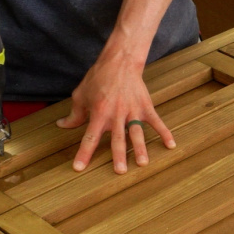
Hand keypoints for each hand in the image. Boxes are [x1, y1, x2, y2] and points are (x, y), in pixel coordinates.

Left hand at [56, 44, 174, 173]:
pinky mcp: (145, 107)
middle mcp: (116, 114)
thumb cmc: (98, 78)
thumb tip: (62, 125)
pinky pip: (156, 122)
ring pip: (137, 133)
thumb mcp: (81, 95)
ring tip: (143, 163)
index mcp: (99, 112)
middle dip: (118, 155)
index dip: (84, 153)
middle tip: (120, 172)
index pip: (90, 137)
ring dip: (140, 148)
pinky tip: (171, 145)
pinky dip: (164, 133)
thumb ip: (74, 114)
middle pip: (117, 138)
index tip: (79, 168)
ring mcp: (132, 111)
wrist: (120, 62)